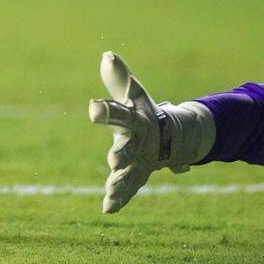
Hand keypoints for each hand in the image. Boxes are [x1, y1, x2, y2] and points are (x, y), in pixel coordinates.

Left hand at [88, 52, 172, 213]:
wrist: (171, 135)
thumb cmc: (143, 111)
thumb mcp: (131, 93)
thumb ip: (117, 78)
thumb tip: (106, 55)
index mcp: (134, 119)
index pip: (118, 113)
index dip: (105, 111)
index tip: (92, 108)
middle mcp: (138, 141)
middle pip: (129, 147)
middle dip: (122, 153)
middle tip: (113, 159)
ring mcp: (139, 161)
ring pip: (130, 172)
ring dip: (121, 181)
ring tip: (112, 188)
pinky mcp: (136, 176)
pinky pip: (129, 189)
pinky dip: (119, 200)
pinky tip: (108, 209)